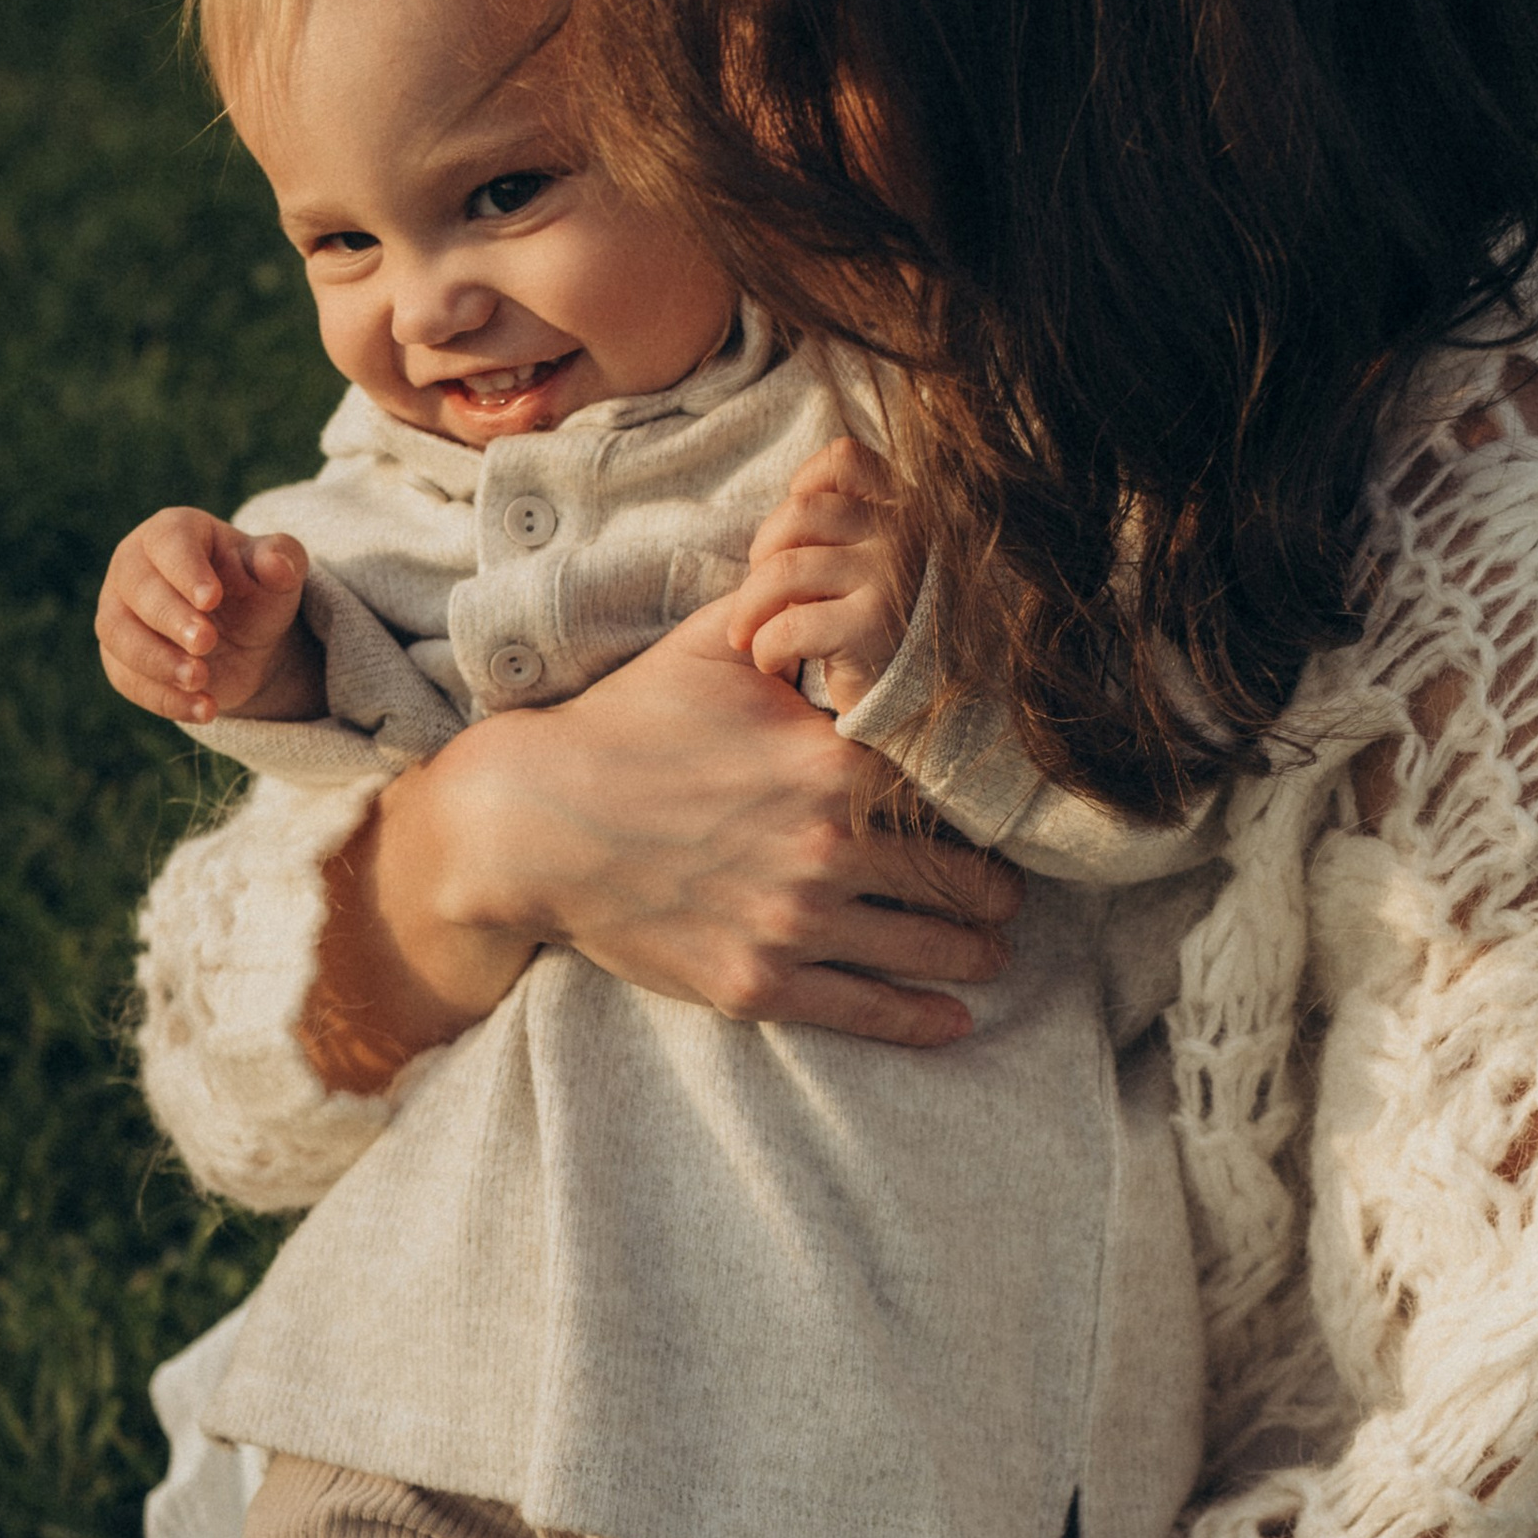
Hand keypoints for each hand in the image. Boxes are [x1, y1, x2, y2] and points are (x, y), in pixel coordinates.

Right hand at [96, 508, 319, 724]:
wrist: (245, 639)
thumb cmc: (256, 591)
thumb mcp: (279, 575)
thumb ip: (282, 561)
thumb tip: (277, 563)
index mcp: (172, 533)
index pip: (168, 542)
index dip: (185, 570)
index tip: (211, 599)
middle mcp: (134, 567)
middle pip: (135, 588)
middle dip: (170, 618)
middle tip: (207, 642)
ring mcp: (119, 612)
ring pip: (117, 634)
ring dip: (157, 661)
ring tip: (201, 680)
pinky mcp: (119, 658)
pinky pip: (127, 679)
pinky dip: (164, 698)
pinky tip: (204, 709)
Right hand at [300, 603, 1022, 1092]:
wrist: (531, 821)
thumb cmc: (626, 724)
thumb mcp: (715, 646)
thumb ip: (794, 602)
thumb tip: (841, 519)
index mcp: (836, 761)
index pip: (959, 789)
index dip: (989, 800)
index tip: (1006, 808)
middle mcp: (830, 847)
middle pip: (966, 881)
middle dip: (996, 890)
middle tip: (1006, 891)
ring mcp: (796, 923)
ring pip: (935, 951)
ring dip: (975, 952)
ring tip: (991, 948)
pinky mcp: (759, 983)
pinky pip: (871, 1012)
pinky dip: (925, 1018)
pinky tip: (955, 1018)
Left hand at [726, 439, 914, 711]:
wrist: (932, 708)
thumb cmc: (891, 631)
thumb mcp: (881, 562)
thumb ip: (850, 526)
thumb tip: (793, 502)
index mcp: (908, 511)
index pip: (844, 461)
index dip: (803, 488)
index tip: (793, 537)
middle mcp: (906, 534)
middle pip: (800, 512)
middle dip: (762, 554)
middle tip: (758, 595)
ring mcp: (891, 577)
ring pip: (783, 568)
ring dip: (750, 605)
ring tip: (748, 633)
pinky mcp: (872, 628)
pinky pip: (790, 623)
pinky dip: (764, 644)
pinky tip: (770, 660)